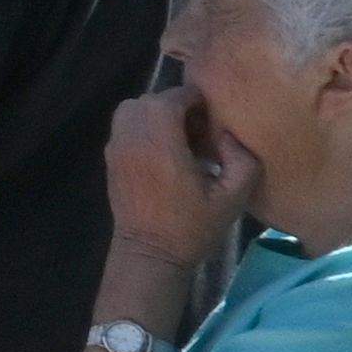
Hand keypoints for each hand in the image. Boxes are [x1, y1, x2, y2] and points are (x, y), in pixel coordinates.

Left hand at [106, 83, 259, 269]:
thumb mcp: (233, 197)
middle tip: (200, 129)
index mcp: (161, 143)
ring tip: (182, 139)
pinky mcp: (109, 158)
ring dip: (157, 115)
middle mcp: (132, 138)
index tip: (213, 117)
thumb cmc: (192, 226)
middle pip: (150, 100)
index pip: (172, 98)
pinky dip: (143, 127)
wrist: (150, 253)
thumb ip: (241, 159)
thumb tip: (229, 134)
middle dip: (177, 106)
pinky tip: (165, 152)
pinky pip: (124, 126)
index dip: (195, 100)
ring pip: (133, 110)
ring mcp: (115, 146)